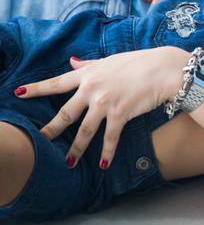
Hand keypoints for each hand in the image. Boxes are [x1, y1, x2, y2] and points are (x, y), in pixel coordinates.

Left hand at [14, 47, 188, 169]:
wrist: (164, 70)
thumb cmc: (140, 62)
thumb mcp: (111, 60)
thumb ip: (89, 65)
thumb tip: (72, 62)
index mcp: (88, 74)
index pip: (57, 82)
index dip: (36, 89)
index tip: (18, 93)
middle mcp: (92, 89)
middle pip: (65, 113)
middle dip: (51, 130)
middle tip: (39, 141)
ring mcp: (105, 103)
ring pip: (84, 130)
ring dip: (76, 148)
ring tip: (68, 163)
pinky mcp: (120, 114)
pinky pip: (110, 136)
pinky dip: (107, 151)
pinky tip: (103, 163)